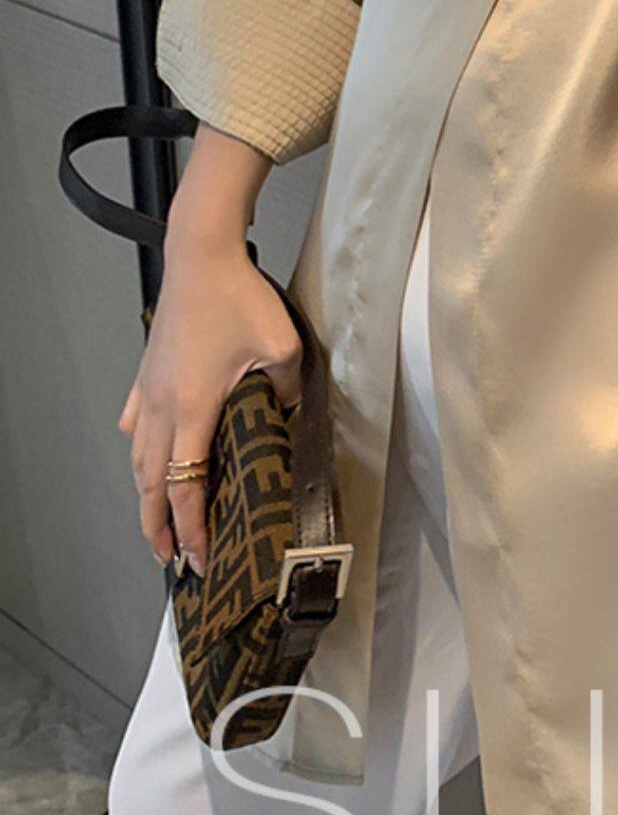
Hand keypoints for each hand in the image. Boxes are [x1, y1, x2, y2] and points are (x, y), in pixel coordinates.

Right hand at [117, 236, 300, 574]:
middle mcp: (162, 407)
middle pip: (151, 484)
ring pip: (139, 457)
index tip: (199, 558)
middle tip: (169, 560)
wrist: (201, 254)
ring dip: (145, 494)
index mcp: (193, 409)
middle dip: (159, 527)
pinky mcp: (146, 372)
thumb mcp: (283, 349)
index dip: (191, 527)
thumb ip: (285, 394)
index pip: (186, 486)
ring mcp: (149, 390)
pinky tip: (143, 455)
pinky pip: (135, 422)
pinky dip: (138, 448)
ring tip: (154, 522)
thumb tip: (285, 418)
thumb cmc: (239, 297)